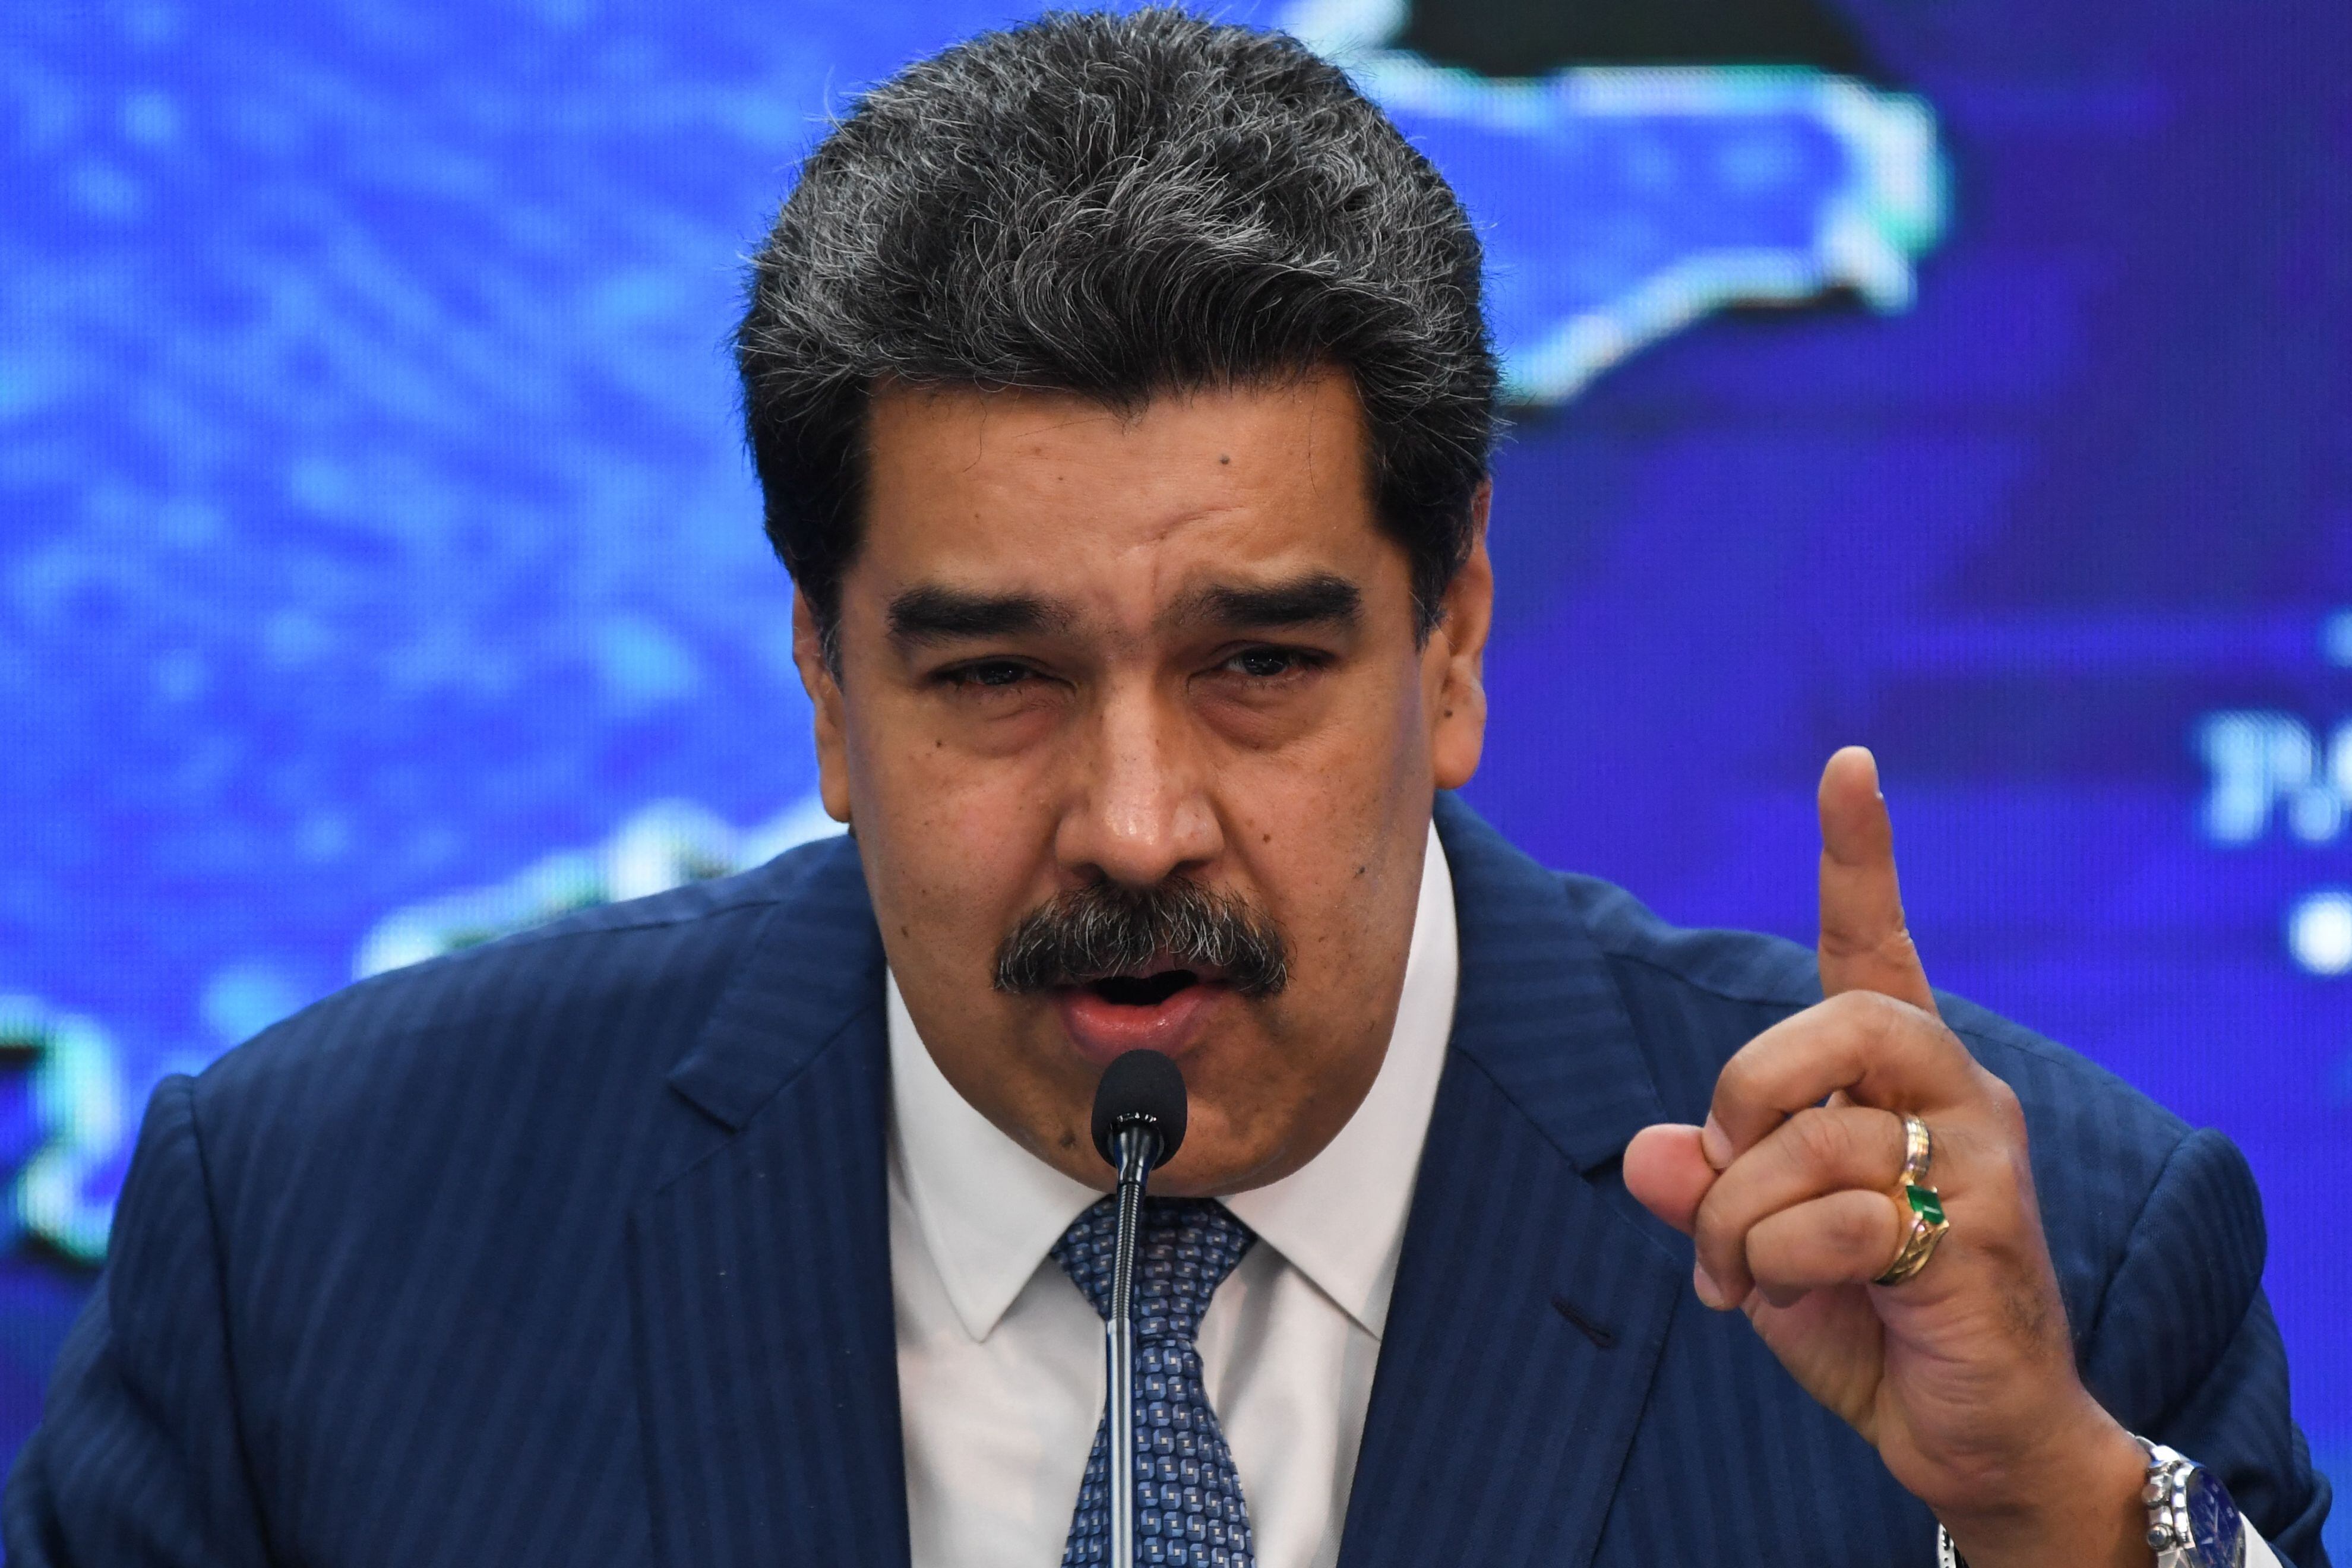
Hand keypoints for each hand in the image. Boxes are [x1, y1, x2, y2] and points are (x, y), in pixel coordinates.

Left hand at [1621, 748, 2147, 1567]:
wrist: (1969, 1430)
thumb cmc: (1866, 1317)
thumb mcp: (1756, 1241)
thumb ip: (1706, 1186)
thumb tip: (1649, 1151)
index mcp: (1895, 1072)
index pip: (1875, 943)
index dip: (1860, 855)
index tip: (1849, 764)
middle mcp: (1951, 1087)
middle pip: (1833, 1022)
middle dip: (1746, 1096)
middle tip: (1727, 1173)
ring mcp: (1977, 1151)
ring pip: (1815, 1137)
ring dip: (1743, 1221)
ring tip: (1742, 1274)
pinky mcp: (1981, 1225)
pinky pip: (1844, 1220)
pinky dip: (1783, 1267)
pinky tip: (1791, 1300)